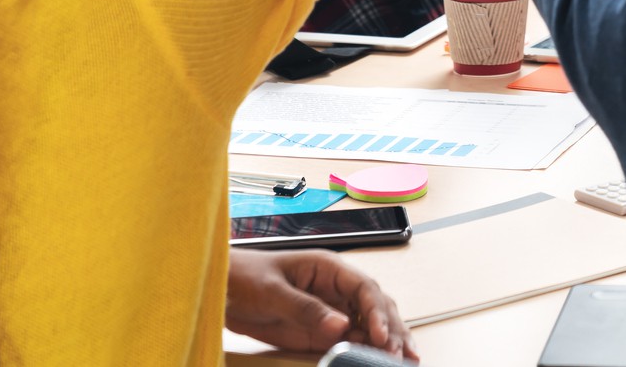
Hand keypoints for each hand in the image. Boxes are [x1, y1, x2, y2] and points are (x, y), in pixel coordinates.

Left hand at [224, 248, 417, 360]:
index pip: (364, 288)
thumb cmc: (245, 277)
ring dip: (388, 342)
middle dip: (392, 329)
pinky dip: (367, 352)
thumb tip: (341, 324)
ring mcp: (330, 312)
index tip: (381, 334)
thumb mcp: (273, 292)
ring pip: (369, 326)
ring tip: (405, 361)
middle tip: (401, 354)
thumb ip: (306, 308)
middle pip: (375, 307)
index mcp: (328, 269)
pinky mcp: (320, 332)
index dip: (378, 311)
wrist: (221, 290)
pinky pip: (350, 342)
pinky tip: (379, 362)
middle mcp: (335, 289)